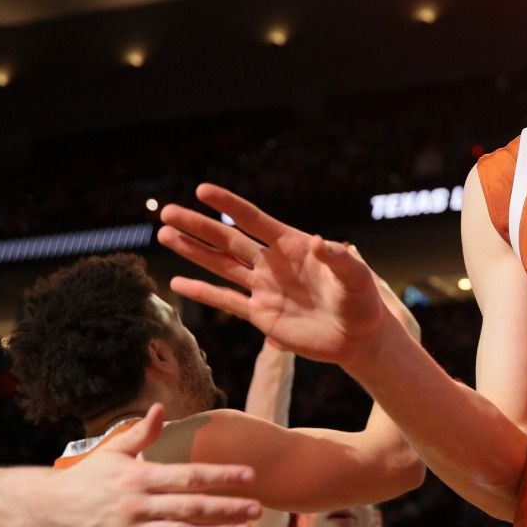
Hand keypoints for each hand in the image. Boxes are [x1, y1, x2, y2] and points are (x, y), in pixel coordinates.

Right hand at [49, 404, 263, 526]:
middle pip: (191, 506)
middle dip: (227, 506)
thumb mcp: (113, 451)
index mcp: (140, 476)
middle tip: (258, 507)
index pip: (188, 475)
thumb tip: (160, 407)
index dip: (221, 475)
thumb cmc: (87, 477)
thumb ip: (141, 433)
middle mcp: (139, 503)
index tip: (249, 475)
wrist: (53, 508)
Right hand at [158, 183, 391, 364]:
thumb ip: (337, 258)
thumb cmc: (362, 300)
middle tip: (166, 212)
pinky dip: (201, 293)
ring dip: (192, 252)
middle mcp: (271, 263)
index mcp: (291, 246)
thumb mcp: (357, 276)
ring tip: (164, 235)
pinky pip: (225, 301)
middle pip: (227, 240)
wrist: (358, 336)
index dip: (228, 204)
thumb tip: (316, 241)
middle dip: (197, 226)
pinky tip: (176, 284)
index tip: (202, 190)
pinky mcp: (259, 315)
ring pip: (220, 266)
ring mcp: (262, 288)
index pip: (253, 220)